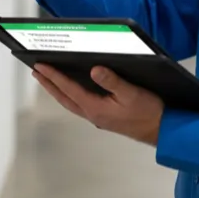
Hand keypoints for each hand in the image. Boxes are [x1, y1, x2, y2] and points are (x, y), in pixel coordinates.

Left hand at [32, 64, 163, 145]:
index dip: (54, 76)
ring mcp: (98, 117)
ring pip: (71, 103)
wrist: (162, 131)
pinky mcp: (105, 117)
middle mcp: (93, 114)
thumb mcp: (132, 93)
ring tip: (48, 79)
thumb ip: (112, 81)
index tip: (40, 66)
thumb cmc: (148, 112)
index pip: (69, 89)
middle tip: (36, 72)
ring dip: (58, 91)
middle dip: (49, 84)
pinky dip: (71, 96)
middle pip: (65, 98)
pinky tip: (73, 90)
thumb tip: (94, 69)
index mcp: (95, 108)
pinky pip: (81, 105)